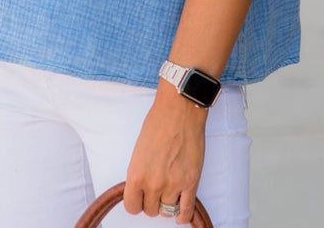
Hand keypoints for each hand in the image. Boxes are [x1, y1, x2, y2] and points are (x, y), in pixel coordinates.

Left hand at [124, 79, 207, 222]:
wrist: (179, 109)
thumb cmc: (158, 122)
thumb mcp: (139, 150)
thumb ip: (140, 172)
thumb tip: (143, 187)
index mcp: (136, 174)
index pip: (132, 207)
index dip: (137, 201)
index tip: (141, 196)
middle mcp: (153, 184)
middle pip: (150, 210)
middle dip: (153, 201)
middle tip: (158, 188)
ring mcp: (173, 185)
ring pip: (167, 211)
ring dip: (168, 203)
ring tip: (170, 189)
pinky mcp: (191, 182)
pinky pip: (185, 211)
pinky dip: (183, 214)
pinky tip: (181, 208)